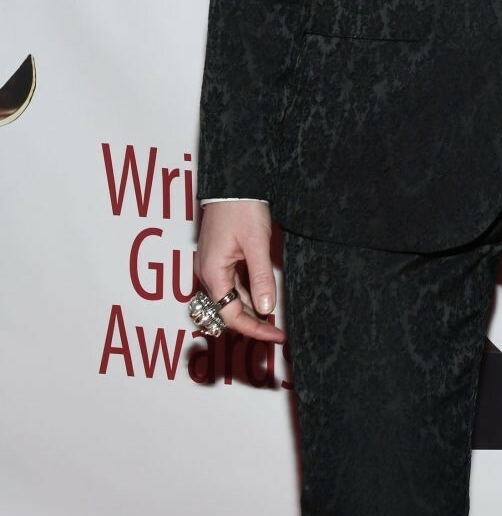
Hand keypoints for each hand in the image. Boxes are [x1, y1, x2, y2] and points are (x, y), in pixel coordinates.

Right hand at [196, 200, 284, 342]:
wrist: (234, 180)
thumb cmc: (242, 207)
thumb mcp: (257, 244)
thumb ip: (260, 277)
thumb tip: (266, 309)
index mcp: (212, 272)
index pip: (231, 315)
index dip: (254, 329)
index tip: (276, 335)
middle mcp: (208, 272)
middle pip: (229, 309)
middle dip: (254, 322)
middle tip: (278, 331)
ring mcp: (213, 264)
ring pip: (232, 297)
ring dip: (251, 308)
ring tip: (275, 318)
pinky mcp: (220, 256)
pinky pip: (233, 283)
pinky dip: (248, 292)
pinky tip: (264, 295)